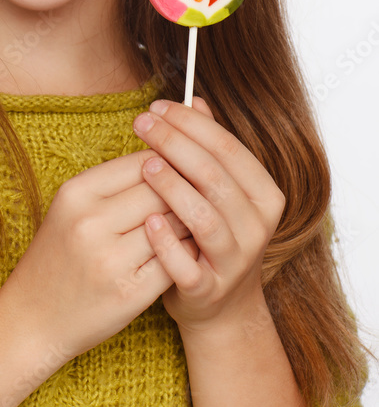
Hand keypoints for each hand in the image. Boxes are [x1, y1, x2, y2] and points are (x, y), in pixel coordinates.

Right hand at [0, 149, 196, 359]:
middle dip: (183, 191)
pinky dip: (187, 252)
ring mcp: (111, 260)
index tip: (179, 171)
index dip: (168, 164)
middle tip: (195, 196)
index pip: (142, 161)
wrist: (32, 319)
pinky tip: (185, 251)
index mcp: (76, 193)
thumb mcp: (72, 209)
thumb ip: (114, 183)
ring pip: (174, 223)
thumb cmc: (59, 256)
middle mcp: (91, 222)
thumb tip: (168, 157)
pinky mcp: (130, 293)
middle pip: (161, 190)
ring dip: (190, 221)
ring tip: (193, 221)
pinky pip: (176, 260)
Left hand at [131, 96, 285, 333]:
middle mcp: (257, 226)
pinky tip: (146, 221)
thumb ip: (209, 146)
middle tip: (142, 125)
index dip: (190, 123)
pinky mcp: (209, 290)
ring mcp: (235, 261)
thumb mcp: (218, 188)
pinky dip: (166, 243)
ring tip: (145, 165)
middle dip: (175, 144)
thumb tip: (194, 99)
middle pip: (215, 176)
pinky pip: (187, 266)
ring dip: (173, 188)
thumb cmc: (210, 235)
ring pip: (205, 218)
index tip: (156, 106)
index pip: (228, 147)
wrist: (219, 307)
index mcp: (263, 194)